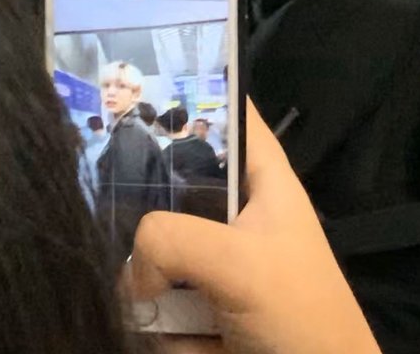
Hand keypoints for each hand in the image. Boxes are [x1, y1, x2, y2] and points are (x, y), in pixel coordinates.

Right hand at [132, 103, 379, 353]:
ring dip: (151, 288)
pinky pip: (155, 301)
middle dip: (143, 212)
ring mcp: (214, 257)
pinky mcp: (198, 305)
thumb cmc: (299, 310)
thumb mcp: (238, 262)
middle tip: (120, 228)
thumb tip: (131, 266)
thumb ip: (171, 239)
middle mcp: (233, 207)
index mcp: (260, 174)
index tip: (133, 91)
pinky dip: (161, 327)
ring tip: (167, 314)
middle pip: (169, 181)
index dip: (188, 91)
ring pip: (152, 249)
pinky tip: (184, 344)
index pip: (225, 108)